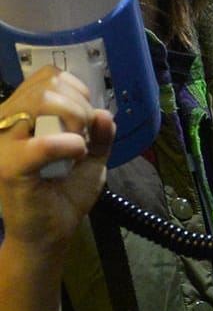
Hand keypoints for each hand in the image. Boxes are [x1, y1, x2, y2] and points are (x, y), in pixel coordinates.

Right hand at [0, 67, 114, 252]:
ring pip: (40, 102)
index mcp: (19, 115)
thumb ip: (99, 134)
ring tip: (81, 143)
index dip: (75, 89)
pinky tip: (77, 152)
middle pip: (46, 87)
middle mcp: (5, 123)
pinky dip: (67, 144)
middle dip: (80, 105)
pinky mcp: (8, 166)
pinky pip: (39, 144)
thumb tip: (104, 113)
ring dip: (74, 118)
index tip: (87, 116)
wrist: (48, 233)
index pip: (46, 78)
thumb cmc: (63, 193)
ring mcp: (1, 142)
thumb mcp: (90, 159)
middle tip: (86, 133)